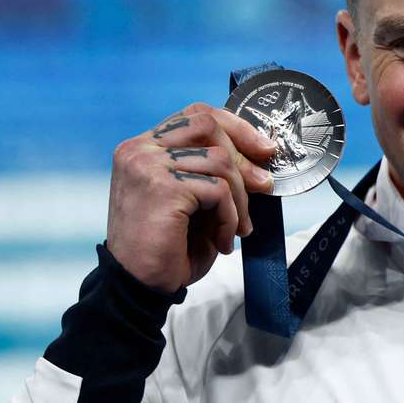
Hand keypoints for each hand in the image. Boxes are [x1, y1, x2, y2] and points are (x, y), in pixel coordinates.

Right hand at [106, 103, 276, 292]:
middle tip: (263, 186)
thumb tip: (262, 155)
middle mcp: (140, 150)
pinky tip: (223, 240)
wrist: (139, 288)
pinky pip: (218, 190)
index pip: (196, 115)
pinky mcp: (162, 187)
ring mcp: (147, 165)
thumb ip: (215, 170)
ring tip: (236, 228)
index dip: (235, 127)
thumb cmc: (169, 246)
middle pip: (208, 126)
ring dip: (239, 198)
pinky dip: (230, 217)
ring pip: (219, 160)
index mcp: (144, 147)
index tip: (263, 149)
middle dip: (244, 156)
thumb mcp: (196, 198)